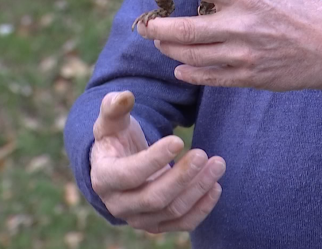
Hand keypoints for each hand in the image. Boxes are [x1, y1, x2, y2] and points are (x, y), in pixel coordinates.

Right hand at [90, 91, 225, 232]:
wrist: (118, 168)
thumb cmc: (116, 140)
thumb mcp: (111, 122)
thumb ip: (114, 107)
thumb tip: (125, 95)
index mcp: (104, 178)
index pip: (129, 175)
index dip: (154, 159)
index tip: (178, 140)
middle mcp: (119, 205)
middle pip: (154, 198)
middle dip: (182, 176)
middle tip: (204, 154)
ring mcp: (139, 219)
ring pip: (172, 211)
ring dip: (198, 189)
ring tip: (218, 164)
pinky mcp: (157, 225)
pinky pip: (182, 223)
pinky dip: (202, 208)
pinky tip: (216, 186)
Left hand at [136, 0, 321, 91]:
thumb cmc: (306, 14)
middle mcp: (242, 26)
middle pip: (185, 30)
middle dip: (157, 28)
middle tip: (145, 24)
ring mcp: (244, 55)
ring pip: (192, 56)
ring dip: (170, 50)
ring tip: (161, 43)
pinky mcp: (250, 77)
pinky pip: (210, 77)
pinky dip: (190, 73)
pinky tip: (180, 68)